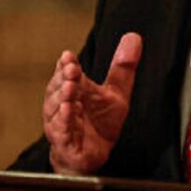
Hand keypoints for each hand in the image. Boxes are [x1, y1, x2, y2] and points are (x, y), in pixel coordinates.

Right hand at [42, 33, 142, 174]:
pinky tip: (70, 110)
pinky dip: (64, 120)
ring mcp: (61, 122)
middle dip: (63, 78)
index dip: (66, 64)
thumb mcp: (117, 91)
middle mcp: (64, 103)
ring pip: (56, 108)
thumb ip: (123, 67)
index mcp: (76, 89)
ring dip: (62, 97)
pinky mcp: (64, 141)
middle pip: (59, 88)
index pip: (67, 73)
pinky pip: (61, 130)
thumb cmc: (101, 122)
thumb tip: (133, 37)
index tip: (68, 56)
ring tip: (70, 87)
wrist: (95, 154)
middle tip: (71, 69)